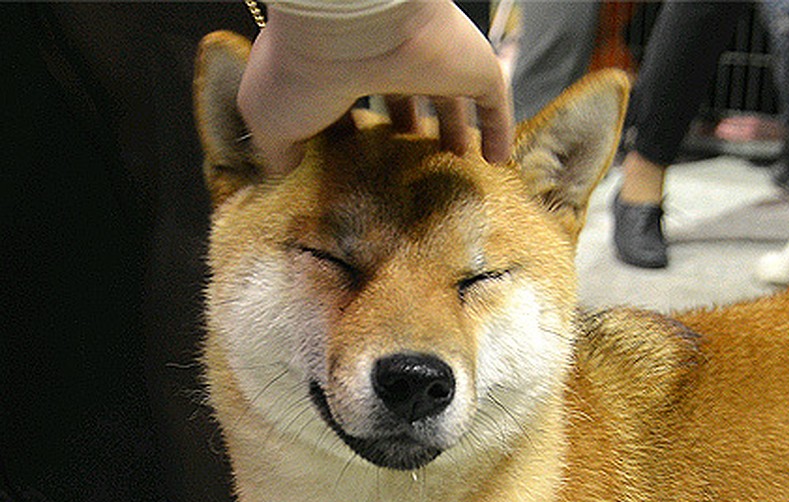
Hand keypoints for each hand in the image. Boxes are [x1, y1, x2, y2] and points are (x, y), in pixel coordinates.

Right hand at [237, 0, 513, 174]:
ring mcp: (433, 60)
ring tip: (455, 160)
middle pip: (403, 94)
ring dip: (453, 130)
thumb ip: (278, 149)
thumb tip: (284, 171)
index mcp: (339, 64)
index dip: (359, 130)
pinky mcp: (472, 66)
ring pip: (448, 98)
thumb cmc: (302, 72)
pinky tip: (498, 159)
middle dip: (410, 127)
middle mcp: (387, 58)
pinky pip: (494, 103)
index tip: (365, 164)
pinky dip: (498, 130)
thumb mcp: (269, 118)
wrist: (351, 24)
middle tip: (414, 160)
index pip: (354, 99)